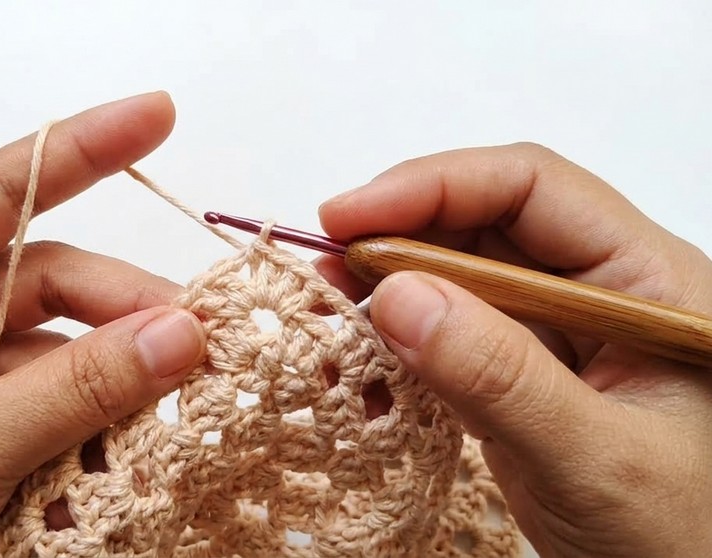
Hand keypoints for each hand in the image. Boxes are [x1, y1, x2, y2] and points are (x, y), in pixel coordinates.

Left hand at [0, 92, 205, 557]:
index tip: (156, 116)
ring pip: (71, 344)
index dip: (77, 149)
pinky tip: (146, 438)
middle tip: (203, 336)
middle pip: (52, 278)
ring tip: (187, 395)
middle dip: (128, 304)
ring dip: (128, 370)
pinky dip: (111, 418)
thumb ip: (77, 388)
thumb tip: (182, 333)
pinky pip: (70, 401)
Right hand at [317, 142, 711, 557]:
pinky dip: (396, 354)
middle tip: (322, 274)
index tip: (349, 218)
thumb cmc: (683, 537)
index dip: (434, 187)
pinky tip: (362, 377)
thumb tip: (397, 296)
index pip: (531, 190)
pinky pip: (447, 342)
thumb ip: (500, 377)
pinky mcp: (518, 378)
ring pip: (456, 281)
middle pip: (483, 226)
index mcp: (647, 281)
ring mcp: (553, 336)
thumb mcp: (595, 459)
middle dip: (395, 241)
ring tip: (329, 324)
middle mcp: (597, 292)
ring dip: (385, 297)